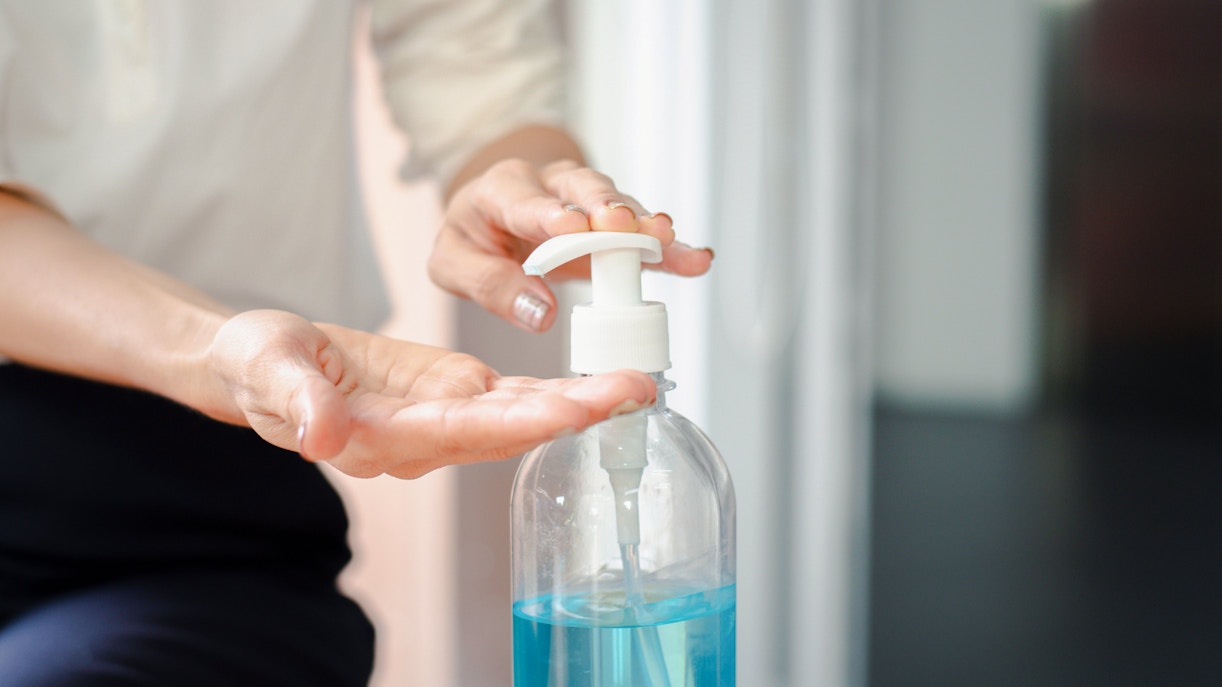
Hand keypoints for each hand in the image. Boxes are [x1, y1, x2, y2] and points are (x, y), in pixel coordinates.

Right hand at [207, 310, 654, 478]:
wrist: (263, 362)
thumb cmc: (258, 364)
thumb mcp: (265, 370)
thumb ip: (295, 402)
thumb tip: (320, 437)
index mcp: (379, 437)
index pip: (460, 432)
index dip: (518, 422)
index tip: (572, 410)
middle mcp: (422, 439)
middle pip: (507, 430)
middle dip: (573, 413)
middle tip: (634, 392)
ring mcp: (441, 418)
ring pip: (519, 415)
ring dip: (577, 403)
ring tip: (635, 386)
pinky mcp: (451, 393)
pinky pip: (510, 397)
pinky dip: (554, 391)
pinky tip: (597, 383)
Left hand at [428, 158, 713, 332]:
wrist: (494, 215)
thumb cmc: (476, 237)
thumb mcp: (456, 263)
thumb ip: (490, 285)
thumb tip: (539, 312)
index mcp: (502, 190)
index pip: (525, 199)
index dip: (549, 212)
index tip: (571, 227)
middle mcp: (550, 184)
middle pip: (581, 187)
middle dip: (603, 206)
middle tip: (619, 223)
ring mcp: (587, 199)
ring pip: (619, 203)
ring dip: (642, 221)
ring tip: (666, 238)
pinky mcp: (614, 223)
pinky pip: (644, 233)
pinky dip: (670, 248)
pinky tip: (695, 259)